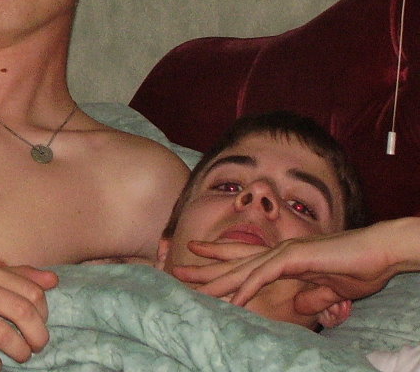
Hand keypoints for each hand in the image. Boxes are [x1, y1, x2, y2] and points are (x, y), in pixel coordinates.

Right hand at [0, 264, 58, 370]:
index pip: (32, 293)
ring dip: (20, 352)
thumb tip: (53, 281)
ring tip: (19, 357)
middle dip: (38, 336)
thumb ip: (15, 277)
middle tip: (36, 348)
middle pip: (24, 312)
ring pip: (4, 335)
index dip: (43, 315)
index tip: (38, 327)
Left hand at [173, 221, 419, 313]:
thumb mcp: (330, 290)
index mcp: (283, 257)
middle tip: (175, 270)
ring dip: (217, 280)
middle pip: (234, 262)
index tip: (193, 255)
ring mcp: (285, 253)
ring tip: (192, 288)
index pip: (243, 257)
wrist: (381, 254)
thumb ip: (313, 296)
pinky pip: (265, 275)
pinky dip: (248, 287)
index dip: (217, 257)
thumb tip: (300, 305)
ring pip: (243, 268)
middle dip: (204, 268)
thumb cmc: (358, 269)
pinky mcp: (296, 259)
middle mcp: (278, 251)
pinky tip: (233, 300)